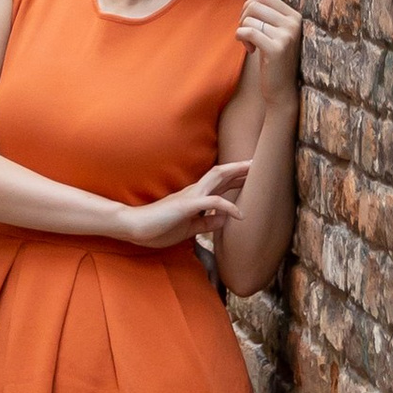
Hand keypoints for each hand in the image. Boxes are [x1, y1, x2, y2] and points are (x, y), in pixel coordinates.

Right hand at [132, 158, 250, 250]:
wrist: (134, 227)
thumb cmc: (158, 228)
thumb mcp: (189, 228)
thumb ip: (206, 224)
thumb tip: (225, 220)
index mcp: (194, 197)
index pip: (218, 184)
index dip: (235, 178)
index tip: (251, 174)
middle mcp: (194, 191)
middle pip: (221, 174)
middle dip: (239, 169)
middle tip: (258, 163)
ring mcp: (190, 196)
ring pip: (217, 178)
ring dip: (236, 174)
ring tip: (253, 172)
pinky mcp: (186, 205)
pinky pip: (212, 203)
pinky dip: (228, 206)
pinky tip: (240, 215)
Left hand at [238, 0, 303, 94]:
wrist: (282, 89)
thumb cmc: (274, 59)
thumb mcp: (271, 32)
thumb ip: (264, 12)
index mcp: (294, 16)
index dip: (250, 6)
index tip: (250, 23)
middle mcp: (293, 23)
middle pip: (254, 5)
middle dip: (243, 18)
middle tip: (246, 34)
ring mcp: (287, 35)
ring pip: (249, 19)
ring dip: (242, 31)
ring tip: (250, 45)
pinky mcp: (276, 48)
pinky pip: (248, 32)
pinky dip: (241, 38)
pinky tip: (249, 49)